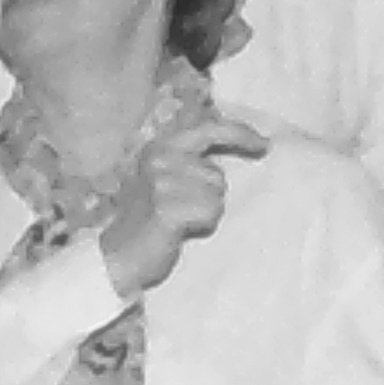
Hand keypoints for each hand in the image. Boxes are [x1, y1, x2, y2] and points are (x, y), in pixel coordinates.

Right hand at [96, 117, 264, 298]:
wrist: (119, 255)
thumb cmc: (149, 218)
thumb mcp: (164, 176)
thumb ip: (191, 157)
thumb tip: (235, 134)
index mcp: (158, 147)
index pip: (208, 130)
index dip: (240, 134)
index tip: (264, 144)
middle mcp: (158, 159)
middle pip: (216, 175)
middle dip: (209, 195)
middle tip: (184, 209)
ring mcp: (161, 182)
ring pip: (216, 196)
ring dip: (204, 212)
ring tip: (177, 220)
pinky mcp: (167, 207)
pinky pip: (211, 213)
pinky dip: (202, 225)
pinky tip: (179, 229)